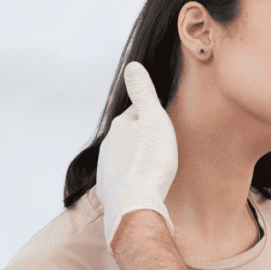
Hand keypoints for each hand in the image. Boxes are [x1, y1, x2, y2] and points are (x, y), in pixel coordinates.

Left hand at [97, 62, 177, 250]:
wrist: (135, 203)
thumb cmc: (149, 162)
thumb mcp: (153, 120)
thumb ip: (143, 93)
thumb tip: (132, 66)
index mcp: (120, 125)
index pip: (137, 112)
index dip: (152, 116)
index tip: (163, 123)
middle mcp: (109, 143)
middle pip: (130, 134)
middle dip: (143, 138)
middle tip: (162, 146)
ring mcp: (107, 166)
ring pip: (125, 155)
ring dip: (137, 158)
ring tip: (154, 166)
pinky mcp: (110, 187)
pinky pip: (124, 176)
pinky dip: (133, 176)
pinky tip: (144, 183)